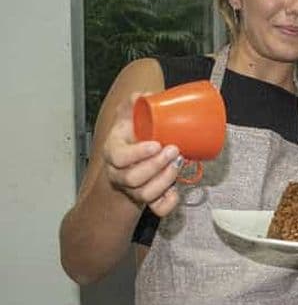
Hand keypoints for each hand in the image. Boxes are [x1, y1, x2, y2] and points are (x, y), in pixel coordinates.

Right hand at [103, 93, 182, 216]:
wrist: (132, 162)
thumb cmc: (132, 138)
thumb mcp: (129, 118)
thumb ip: (134, 104)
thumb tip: (144, 95)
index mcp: (113, 152)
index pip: (118, 158)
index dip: (138, 154)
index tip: (156, 144)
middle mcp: (120, 174)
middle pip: (133, 178)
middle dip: (156, 165)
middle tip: (174, 151)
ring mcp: (133, 190)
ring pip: (145, 194)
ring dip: (165, 180)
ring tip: (178, 164)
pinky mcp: (148, 201)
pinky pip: (157, 209)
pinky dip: (169, 202)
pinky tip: (176, 190)